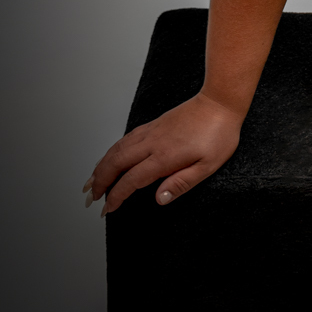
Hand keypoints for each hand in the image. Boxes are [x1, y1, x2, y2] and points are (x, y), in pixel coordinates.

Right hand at [83, 92, 242, 214]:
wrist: (221, 101)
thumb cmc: (219, 133)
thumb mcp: (208, 165)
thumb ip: (181, 183)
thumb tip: (158, 199)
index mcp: (164, 157)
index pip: (131, 180)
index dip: (116, 196)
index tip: (107, 209)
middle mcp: (152, 142)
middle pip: (115, 163)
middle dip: (99, 181)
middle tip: (91, 197)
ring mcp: (152, 131)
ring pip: (117, 148)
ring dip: (101, 165)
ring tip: (92, 180)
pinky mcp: (155, 124)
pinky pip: (126, 138)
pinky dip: (112, 150)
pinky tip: (111, 155)